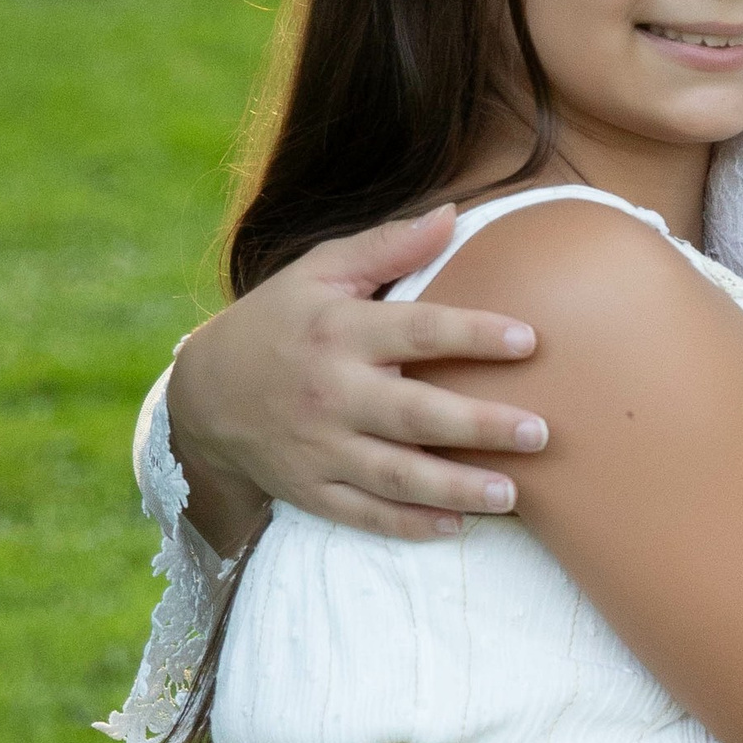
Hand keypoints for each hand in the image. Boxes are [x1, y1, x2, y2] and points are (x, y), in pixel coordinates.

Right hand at [166, 207, 549, 547]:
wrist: (202, 395)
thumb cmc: (279, 322)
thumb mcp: (318, 272)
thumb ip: (386, 247)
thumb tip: (452, 215)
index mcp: (339, 332)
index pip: (418, 331)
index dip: (474, 335)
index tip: (529, 341)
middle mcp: (330, 393)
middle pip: (415, 414)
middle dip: (480, 427)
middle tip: (540, 434)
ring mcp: (319, 447)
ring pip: (395, 475)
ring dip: (456, 489)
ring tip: (513, 495)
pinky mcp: (309, 489)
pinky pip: (363, 515)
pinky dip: (409, 525)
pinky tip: (456, 527)